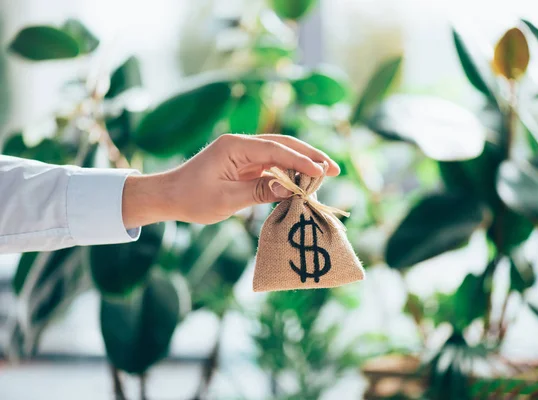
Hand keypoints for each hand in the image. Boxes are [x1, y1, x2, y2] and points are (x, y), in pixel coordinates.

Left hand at [122, 134, 339, 227]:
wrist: (169, 197)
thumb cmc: (192, 198)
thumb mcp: (226, 199)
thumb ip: (259, 192)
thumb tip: (290, 190)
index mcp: (235, 146)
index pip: (276, 150)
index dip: (301, 161)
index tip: (321, 172)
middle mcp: (242, 145)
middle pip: (284, 145)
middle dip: (310, 156)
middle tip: (334, 169)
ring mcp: (244, 154)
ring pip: (281, 154)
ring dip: (303, 163)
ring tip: (326, 175)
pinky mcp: (245, 165)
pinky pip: (272, 166)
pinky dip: (289, 173)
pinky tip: (303, 183)